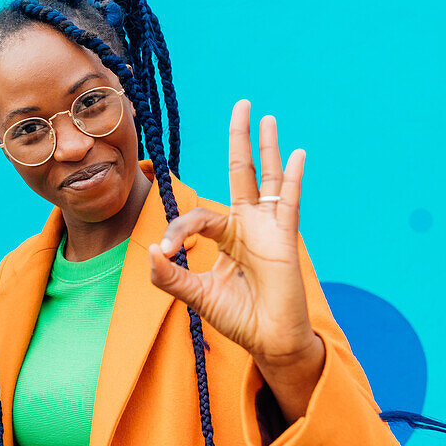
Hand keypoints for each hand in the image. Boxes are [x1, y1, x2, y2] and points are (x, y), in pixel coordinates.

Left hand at [147, 101, 323, 380]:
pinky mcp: (284, 238)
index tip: (166, 253)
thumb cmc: (238, 318)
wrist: (269, 340)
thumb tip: (149, 253)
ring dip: (266, 147)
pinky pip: (288, 202)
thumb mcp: (195, 296)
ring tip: (266, 116)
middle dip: (239, 139)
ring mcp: (268, 228)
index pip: (196, 217)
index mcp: (225, 236)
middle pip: (242, 172)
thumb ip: (171, 277)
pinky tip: (295, 153)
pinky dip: (292, 178)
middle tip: (241, 104)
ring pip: (266, 178)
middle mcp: (248, 225)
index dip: (177, 231)